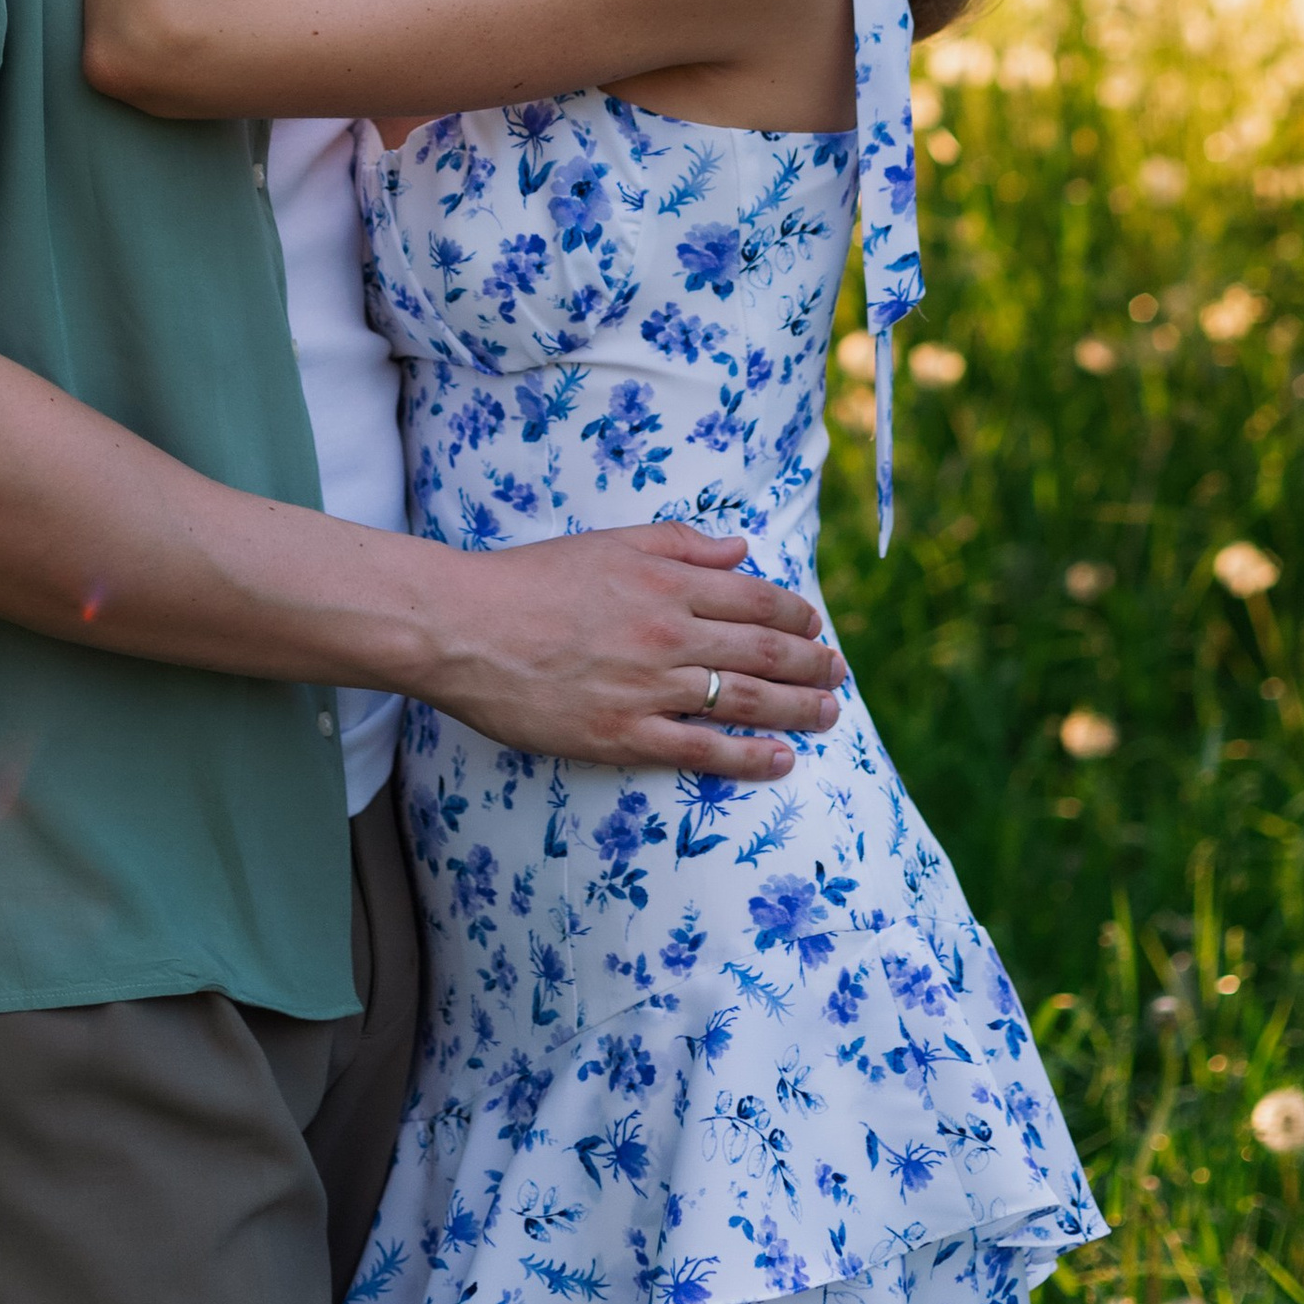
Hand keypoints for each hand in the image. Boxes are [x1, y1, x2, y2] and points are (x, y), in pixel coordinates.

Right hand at [423, 523, 845, 779]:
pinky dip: (749, 757)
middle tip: (837, 673)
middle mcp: (671, 632)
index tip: (815, 626)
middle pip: (765, 650)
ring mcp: (650, 687)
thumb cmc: (530, 579)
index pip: (757, 598)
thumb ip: (680, 543)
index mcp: (669, 581)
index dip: (797, 614)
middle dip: (813, 662)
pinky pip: (702, 749)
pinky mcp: (624, 735)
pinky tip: (781, 761)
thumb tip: (740, 549)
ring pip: (746, 699)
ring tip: (829, 714)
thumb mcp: (609, 542)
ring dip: (798, 708)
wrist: (465, 628)